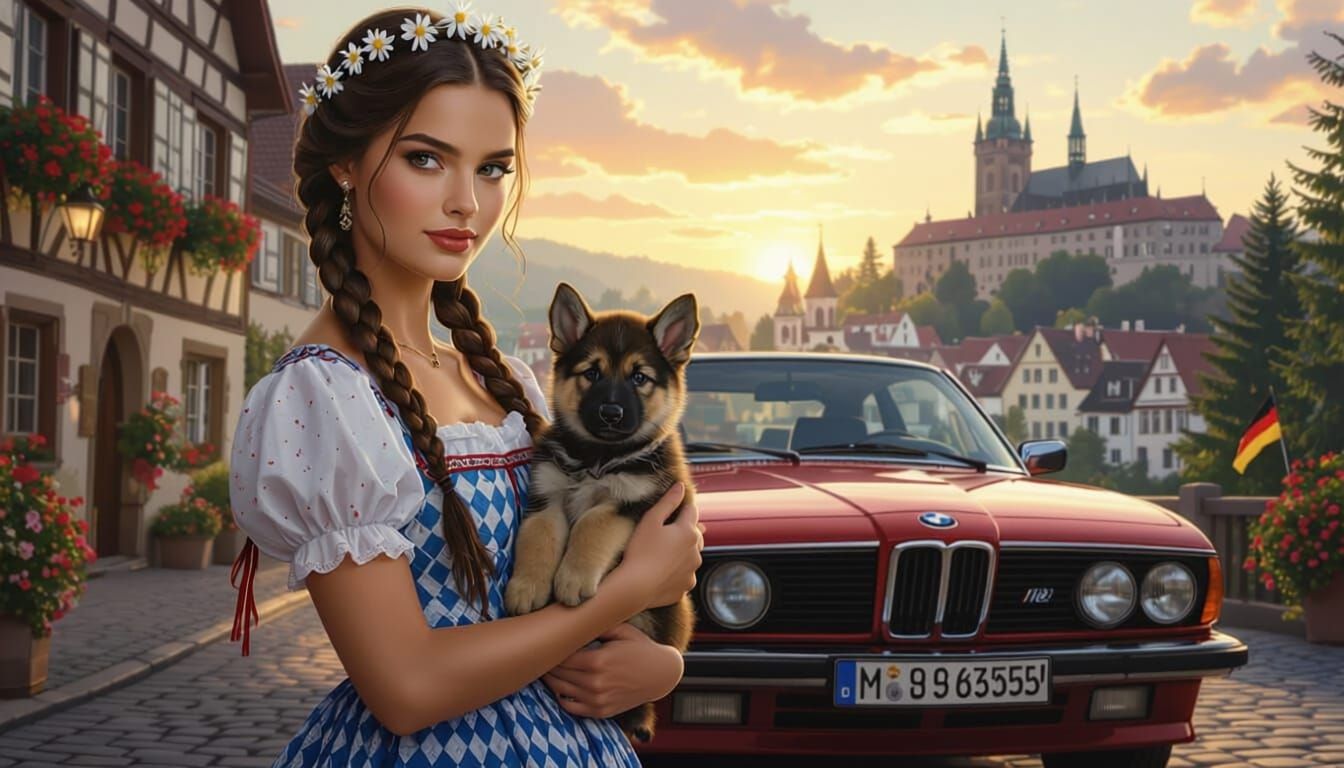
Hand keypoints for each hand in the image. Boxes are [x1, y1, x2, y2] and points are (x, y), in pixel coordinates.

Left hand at [542, 623, 683, 718]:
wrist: (661, 674)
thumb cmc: (641, 648)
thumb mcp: (622, 630)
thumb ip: (597, 625)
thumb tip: (574, 617)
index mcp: (597, 660)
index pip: (561, 656)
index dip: (551, 650)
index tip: (544, 642)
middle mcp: (594, 683)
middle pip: (557, 673)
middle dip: (547, 663)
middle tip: (539, 654)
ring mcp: (597, 699)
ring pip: (560, 690)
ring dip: (549, 679)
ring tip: (545, 668)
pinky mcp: (600, 711)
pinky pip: (570, 707)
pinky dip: (560, 697)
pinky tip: (559, 687)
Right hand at [609, 483, 702, 611]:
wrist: (635, 586)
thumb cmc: (640, 550)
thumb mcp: (651, 520)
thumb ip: (668, 502)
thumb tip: (680, 486)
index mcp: (688, 531)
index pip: (691, 511)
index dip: (681, 508)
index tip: (670, 512)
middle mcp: (696, 551)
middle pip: (694, 534)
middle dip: (683, 531)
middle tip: (664, 534)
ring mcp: (692, 571)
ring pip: (691, 555)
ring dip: (682, 552)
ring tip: (661, 554)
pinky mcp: (686, 587)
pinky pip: (684, 575)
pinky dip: (677, 572)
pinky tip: (662, 572)